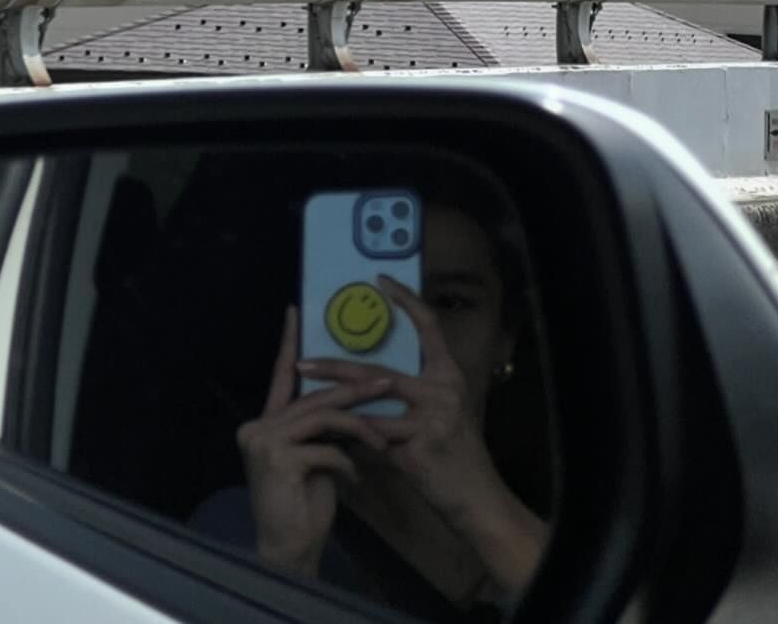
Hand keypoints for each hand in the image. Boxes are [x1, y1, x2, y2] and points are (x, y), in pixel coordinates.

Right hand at [237, 306, 391, 576]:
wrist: (289, 551)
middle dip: (353, 389)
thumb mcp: (315, 460)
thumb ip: (320, 432)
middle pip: (314, 397)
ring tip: (384, 439)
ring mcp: (264, 441)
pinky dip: (347, 463)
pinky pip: (325, 449)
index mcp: (265, 422)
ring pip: (322, 418)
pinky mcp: (278, 460)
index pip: (280, 375)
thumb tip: (349, 409)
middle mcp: (258, 425)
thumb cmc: (304, 506)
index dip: (290, 343)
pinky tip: (356, 480)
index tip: (295, 311)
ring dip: (360, 426)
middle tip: (386, 379)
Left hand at [299, 278, 545, 593]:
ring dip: (335, 404)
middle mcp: (442, 389)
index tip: (380, 279)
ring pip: (371, 404)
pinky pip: (376, 437)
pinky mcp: (421, 445)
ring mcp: (433, 417)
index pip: (428, 326)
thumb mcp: (438, 413)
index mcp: (447, 374)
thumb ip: (409, 392)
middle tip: (302, 361)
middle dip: (335, 367)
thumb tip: (364, 376)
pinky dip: (353, 438)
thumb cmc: (451, 453)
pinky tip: (330, 437)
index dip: (406, 299)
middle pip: (379, 371)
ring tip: (304, 402)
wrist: (475, 498)